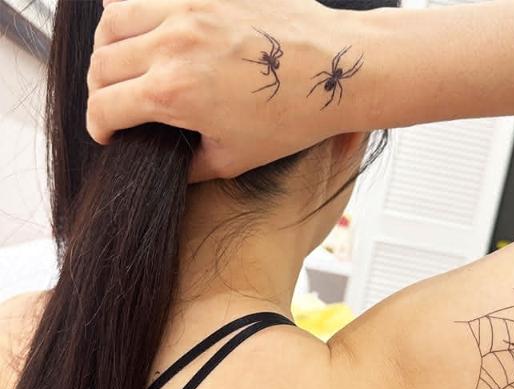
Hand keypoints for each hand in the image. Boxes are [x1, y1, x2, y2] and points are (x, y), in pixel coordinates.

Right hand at [86, 0, 360, 180]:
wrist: (334, 71)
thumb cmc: (291, 118)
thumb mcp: (235, 158)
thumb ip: (190, 166)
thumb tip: (169, 166)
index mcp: (174, 93)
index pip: (105, 107)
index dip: (98, 127)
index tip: (106, 133)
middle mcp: (171, 45)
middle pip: (101, 64)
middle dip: (99, 91)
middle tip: (114, 105)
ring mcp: (186, 9)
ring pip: (112, 19)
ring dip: (108, 47)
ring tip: (122, 65)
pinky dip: (135, 12)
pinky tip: (149, 31)